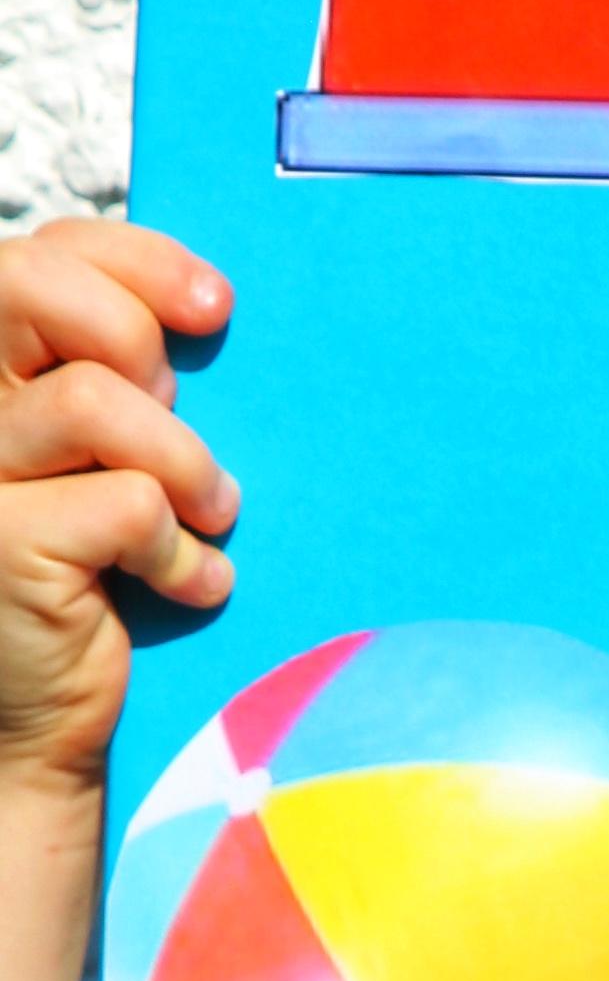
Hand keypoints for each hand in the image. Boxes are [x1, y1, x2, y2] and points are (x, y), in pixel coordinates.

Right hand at [0, 219, 237, 791]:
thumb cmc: (103, 581)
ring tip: (210, 515)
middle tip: (180, 414)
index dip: (135, 260)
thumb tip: (206, 312)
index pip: (38, 254)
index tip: (215, 309)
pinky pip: (127, 505)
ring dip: (184, 462)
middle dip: (134, 335)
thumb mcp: (115, 461)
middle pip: (29, 286)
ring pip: (91, 400)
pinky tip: (192, 586)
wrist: (46, 726)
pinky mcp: (1, 544)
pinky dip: (183, 552)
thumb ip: (130, 384)